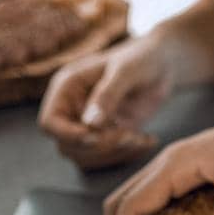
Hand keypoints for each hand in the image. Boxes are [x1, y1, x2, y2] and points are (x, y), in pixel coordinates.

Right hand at [38, 36, 177, 170]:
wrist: (164, 62)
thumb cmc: (142, 57)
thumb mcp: (127, 71)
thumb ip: (108, 94)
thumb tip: (89, 123)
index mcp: (67, 87)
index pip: (49, 122)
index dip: (67, 135)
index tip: (95, 136)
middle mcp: (71, 108)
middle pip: (68, 145)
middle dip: (100, 146)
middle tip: (130, 136)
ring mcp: (87, 124)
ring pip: (86, 156)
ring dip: (113, 153)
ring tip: (141, 138)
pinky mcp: (104, 135)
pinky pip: (105, 156)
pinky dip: (125, 154)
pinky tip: (147, 140)